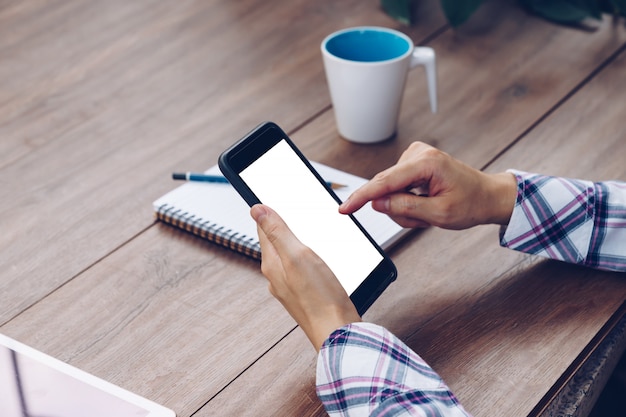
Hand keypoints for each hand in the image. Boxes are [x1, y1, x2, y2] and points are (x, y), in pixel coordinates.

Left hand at [251, 204, 360, 350]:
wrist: (338, 332)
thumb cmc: (320, 298)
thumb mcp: (298, 256)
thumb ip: (278, 232)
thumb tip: (256, 210)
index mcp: (272, 264)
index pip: (264, 229)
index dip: (267, 212)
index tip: (269, 198)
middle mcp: (276, 276)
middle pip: (275, 242)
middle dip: (281, 226)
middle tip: (287, 208)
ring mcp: (290, 287)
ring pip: (288, 256)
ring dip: (294, 241)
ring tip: (302, 228)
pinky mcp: (305, 294)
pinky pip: (300, 269)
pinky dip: (305, 258)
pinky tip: (316, 257)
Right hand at [339, 142, 516, 229]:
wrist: (487, 196)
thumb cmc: (471, 203)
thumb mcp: (439, 214)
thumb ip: (405, 207)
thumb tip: (377, 203)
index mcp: (427, 162)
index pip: (384, 182)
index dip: (361, 197)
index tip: (344, 208)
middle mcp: (418, 154)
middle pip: (386, 189)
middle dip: (399, 210)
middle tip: (423, 220)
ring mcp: (414, 156)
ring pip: (389, 191)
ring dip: (404, 208)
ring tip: (428, 212)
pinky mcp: (412, 163)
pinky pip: (395, 188)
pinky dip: (407, 202)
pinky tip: (424, 204)